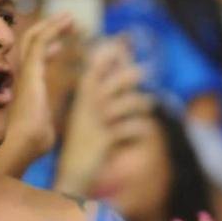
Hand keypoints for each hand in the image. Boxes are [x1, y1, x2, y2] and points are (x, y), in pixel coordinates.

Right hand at [0, 13, 74, 176]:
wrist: (20, 146)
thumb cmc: (32, 144)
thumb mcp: (43, 129)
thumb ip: (44, 120)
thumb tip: (45, 125)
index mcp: (26, 88)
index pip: (34, 63)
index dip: (47, 52)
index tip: (61, 47)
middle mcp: (21, 76)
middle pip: (30, 46)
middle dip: (49, 32)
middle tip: (68, 23)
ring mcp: (22, 71)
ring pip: (33, 39)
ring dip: (53, 25)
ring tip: (70, 17)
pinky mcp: (28, 70)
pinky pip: (39, 42)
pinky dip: (53, 28)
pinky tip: (67, 21)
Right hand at [53, 39, 151, 195]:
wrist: (70, 179)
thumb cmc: (84, 149)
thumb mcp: (89, 124)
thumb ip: (102, 103)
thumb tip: (118, 85)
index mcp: (81, 104)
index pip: (93, 73)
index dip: (106, 57)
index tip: (122, 41)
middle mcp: (85, 112)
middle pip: (108, 84)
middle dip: (128, 75)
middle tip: (151, 68)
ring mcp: (93, 126)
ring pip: (119, 105)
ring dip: (138, 101)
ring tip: (151, 103)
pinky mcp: (103, 141)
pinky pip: (125, 130)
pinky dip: (138, 129)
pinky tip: (145, 131)